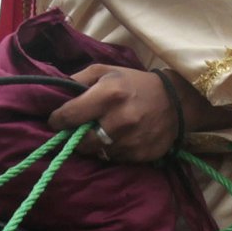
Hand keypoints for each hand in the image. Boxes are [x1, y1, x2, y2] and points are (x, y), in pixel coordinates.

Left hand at [48, 65, 179, 162]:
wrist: (176, 101)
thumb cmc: (134, 84)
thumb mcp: (106, 72)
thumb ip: (78, 80)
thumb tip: (55, 95)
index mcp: (110, 94)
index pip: (70, 115)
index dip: (58, 120)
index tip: (57, 120)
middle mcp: (121, 119)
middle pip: (81, 141)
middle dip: (76, 136)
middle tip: (79, 129)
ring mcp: (132, 140)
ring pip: (98, 152)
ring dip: (96, 144)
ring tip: (103, 132)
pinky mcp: (141, 155)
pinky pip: (116, 158)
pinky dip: (113, 150)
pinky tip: (121, 138)